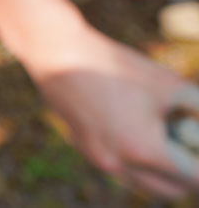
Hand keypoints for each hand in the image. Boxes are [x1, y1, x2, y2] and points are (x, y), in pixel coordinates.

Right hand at [26, 24, 198, 198]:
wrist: (58, 53)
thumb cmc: (114, 65)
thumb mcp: (167, 83)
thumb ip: (197, 106)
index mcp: (144, 150)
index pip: (193, 177)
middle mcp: (119, 164)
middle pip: (171, 190)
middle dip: (188, 171)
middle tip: (191, 145)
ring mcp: (99, 159)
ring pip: (145, 181)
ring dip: (162, 167)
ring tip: (165, 133)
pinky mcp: (84, 149)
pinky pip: (122, 167)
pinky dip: (137, 156)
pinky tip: (135, 124)